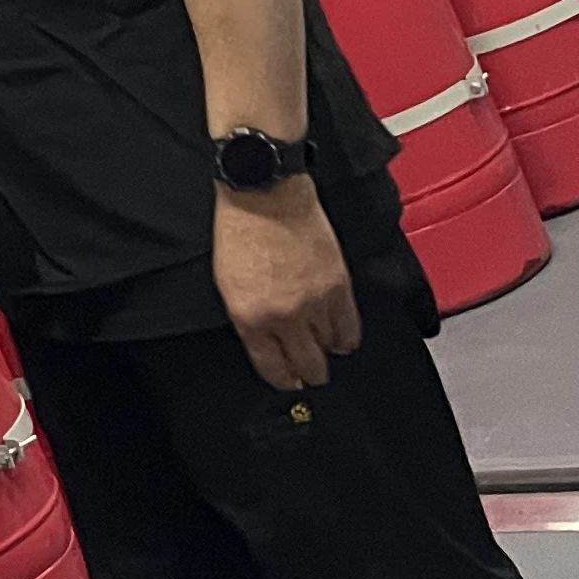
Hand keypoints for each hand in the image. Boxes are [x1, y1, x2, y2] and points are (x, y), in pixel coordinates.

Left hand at [214, 180, 360, 390]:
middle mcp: (284, 316)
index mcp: (250, 318)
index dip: (284, 380)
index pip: (273, 367)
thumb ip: (249, 321)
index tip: (290, 383)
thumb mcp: (228, 285)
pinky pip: (350, 327)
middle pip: (308, 366)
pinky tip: (342, 338)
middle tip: (312, 375)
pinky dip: (347, 337)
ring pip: (332, 350)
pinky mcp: (339, 287)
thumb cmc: (240, 232)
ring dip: (329, 354)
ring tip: (326, 351)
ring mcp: (315, 303)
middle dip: (310, 375)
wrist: (264, 195)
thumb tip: (268, 345)